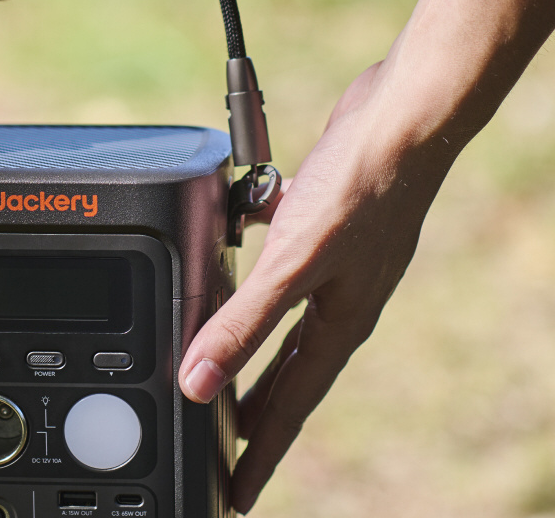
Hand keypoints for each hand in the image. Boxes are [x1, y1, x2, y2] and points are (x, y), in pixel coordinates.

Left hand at [179, 61, 453, 512]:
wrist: (401, 120)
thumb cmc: (361, 191)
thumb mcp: (294, 264)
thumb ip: (245, 324)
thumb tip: (199, 384)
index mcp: (336, 325)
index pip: (288, 408)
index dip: (258, 453)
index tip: (235, 495)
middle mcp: (337, 299)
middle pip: (285, 368)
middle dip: (253, 408)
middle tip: (223, 443)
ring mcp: (332, 260)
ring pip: (280, 311)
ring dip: (250, 334)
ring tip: (219, 354)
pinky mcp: (322, 220)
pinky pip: (279, 253)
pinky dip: (254, 255)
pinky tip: (231, 233)